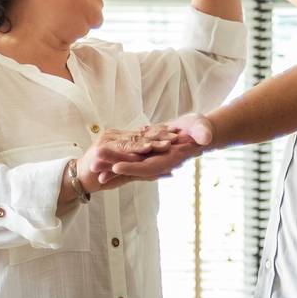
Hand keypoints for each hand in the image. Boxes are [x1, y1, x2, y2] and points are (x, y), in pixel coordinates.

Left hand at [81, 124, 201, 188]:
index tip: (117, 167)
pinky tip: (101, 155)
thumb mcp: (204, 129)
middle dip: (113, 167)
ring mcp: (151, 158)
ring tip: (92, 165)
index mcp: (170, 160)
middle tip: (94, 167)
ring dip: (110, 163)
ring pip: (128, 162)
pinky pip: (128, 156)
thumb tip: (204, 138)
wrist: (198, 132)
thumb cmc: (203, 130)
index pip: (149, 166)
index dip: (133, 167)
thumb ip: (203, 134)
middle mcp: (158, 162)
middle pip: (133, 166)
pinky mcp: (146, 152)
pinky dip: (116, 156)